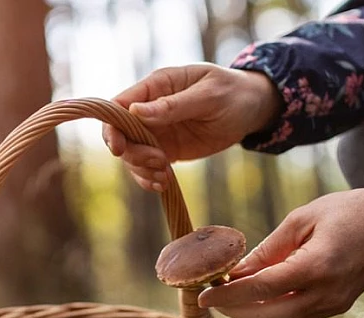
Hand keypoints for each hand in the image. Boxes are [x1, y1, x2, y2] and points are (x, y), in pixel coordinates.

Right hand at [102, 63, 281, 191]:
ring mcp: (156, 131)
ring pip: (131, 155)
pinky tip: (165, 184)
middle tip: (159, 162)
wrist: (251, 109)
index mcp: (156, 86)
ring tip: (166, 176)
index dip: (112, 128)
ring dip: (142, 169)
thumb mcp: (208, 96)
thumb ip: (173, 104)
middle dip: (133, 154)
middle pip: (120, 135)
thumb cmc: (232, 93)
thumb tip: (135, 112)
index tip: (119, 149)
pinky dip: (149, 179)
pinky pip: (146, 167)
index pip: (118, 105)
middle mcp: (149, 110)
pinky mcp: (165, 150)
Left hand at [197, 186, 363, 317]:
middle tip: (211, 297)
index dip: (227, 295)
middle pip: (269, 315)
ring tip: (229, 298)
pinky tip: (256, 298)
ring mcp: (335, 304)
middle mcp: (326, 293)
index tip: (202, 295)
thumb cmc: (349, 210)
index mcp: (316, 267)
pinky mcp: (338, 306)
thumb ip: (267, 250)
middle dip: (235, 309)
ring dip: (252, 314)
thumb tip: (235, 272)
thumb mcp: (301, 219)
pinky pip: (297, 317)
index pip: (260, 289)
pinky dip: (272, 312)